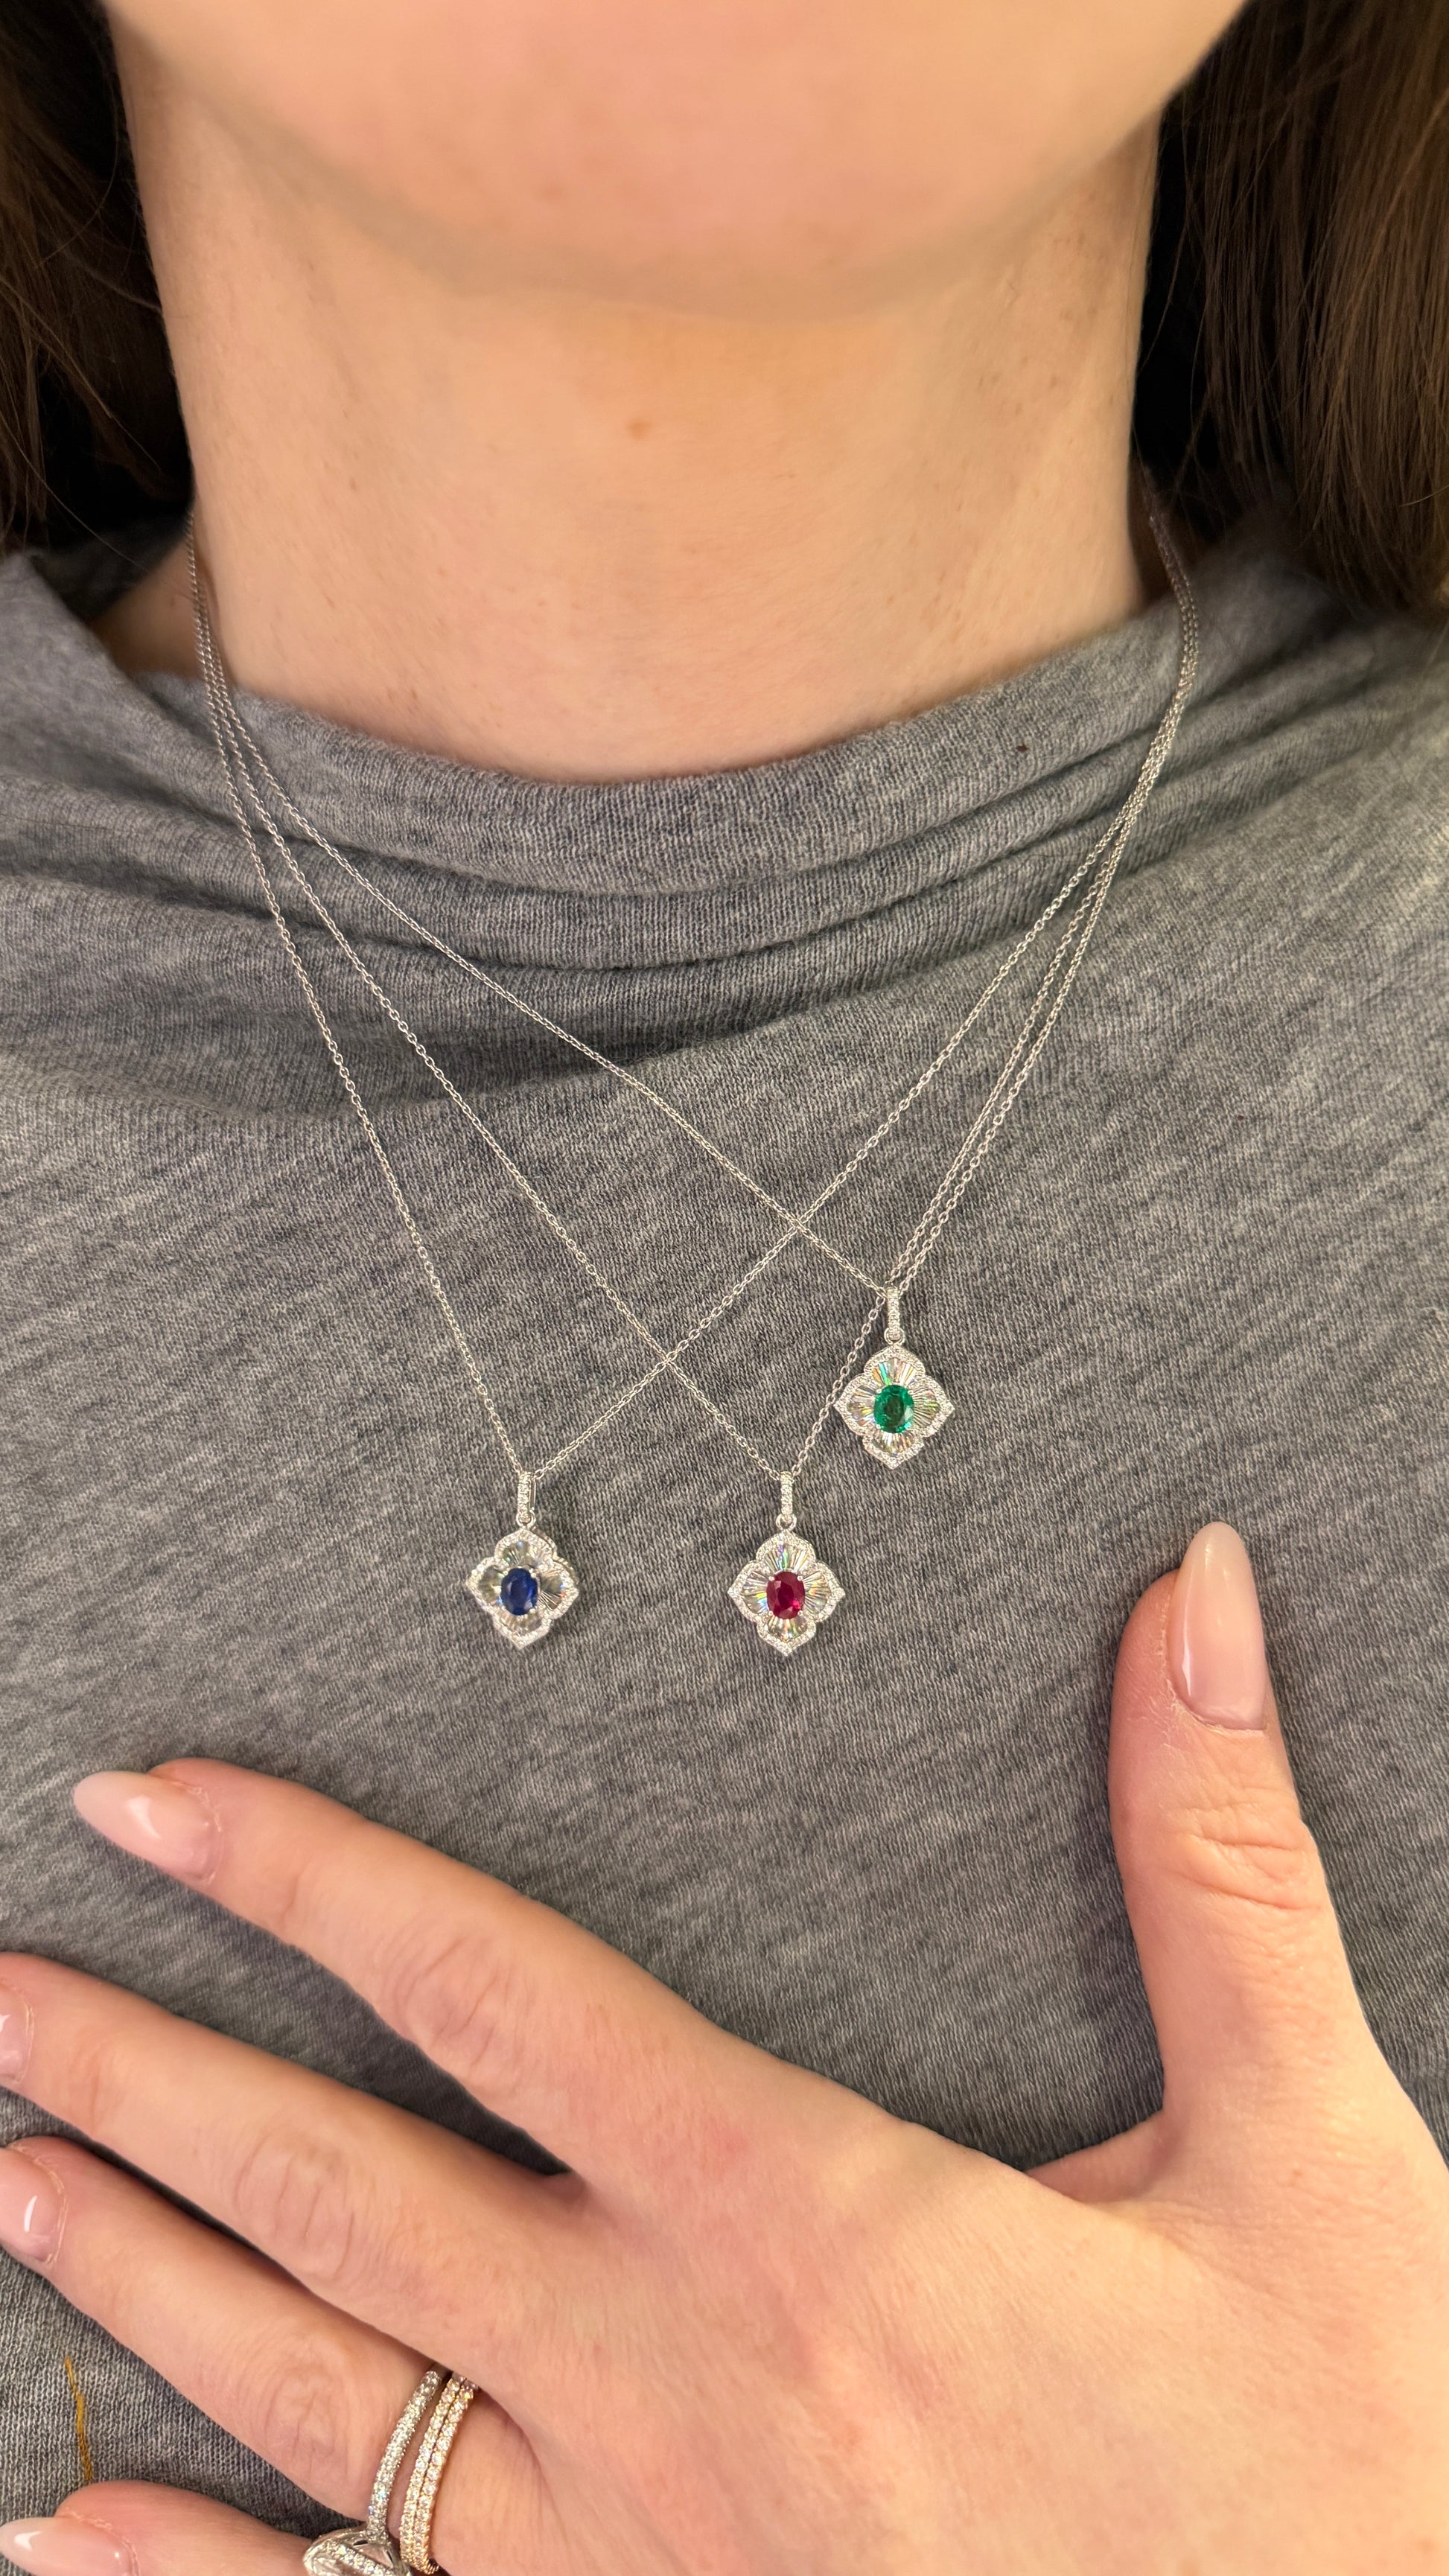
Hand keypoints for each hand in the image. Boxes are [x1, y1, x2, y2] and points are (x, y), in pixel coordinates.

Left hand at [0, 1524, 1444, 2575]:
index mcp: (808, 2223)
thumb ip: (1216, 1865)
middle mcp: (672, 2391)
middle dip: (144, 2076)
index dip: (306, 1873)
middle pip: (344, 2193)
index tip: (158, 1802)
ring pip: (319, 2400)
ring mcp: (634, 2569)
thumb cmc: (1338, 2491)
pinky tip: (69, 2532)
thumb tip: (1188, 1609)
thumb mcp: (1311, 2162)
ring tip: (11, 2175)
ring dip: (146, 2278)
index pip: (494, 1990)